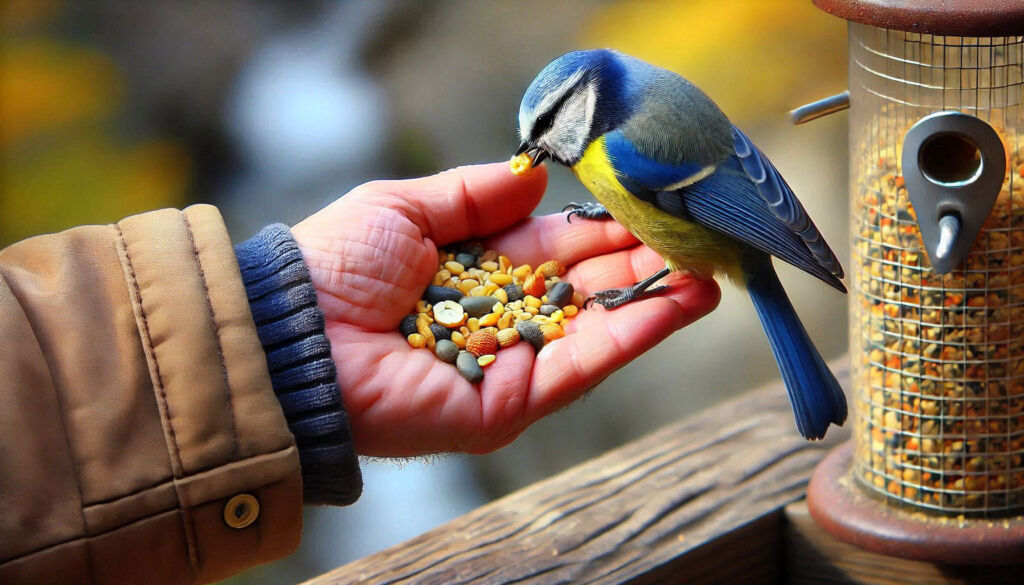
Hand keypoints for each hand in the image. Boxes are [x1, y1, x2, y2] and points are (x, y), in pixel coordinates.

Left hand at [291, 163, 719, 456]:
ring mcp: (512, 363)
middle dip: (639, 260)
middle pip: (585, 287)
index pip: (553, 247)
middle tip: (693, 232)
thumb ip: (474, 192)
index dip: (600, 226)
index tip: (649, 202)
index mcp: (473, 270)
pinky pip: (585, 364)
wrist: (295, 337)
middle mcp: (499, 318)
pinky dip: (637, 332)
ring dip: (654, 296)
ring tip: (708, 265)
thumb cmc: (337, 265)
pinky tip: (681, 300)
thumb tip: (536, 175)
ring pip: (598, 326)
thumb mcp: (405, 206)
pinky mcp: (516, 403)